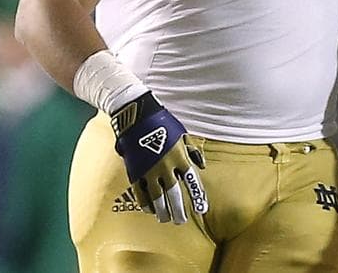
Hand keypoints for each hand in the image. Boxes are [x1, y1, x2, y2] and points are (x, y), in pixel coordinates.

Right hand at [110, 92, 207, 223]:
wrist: (139, 118)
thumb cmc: (164, 123)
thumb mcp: (184, 134)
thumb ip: (193, 151)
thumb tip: (202, 166)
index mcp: (180, 157)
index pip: (192, 181)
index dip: (197, 196)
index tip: (202, 209)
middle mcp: (166, 166)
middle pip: (174, 194)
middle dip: (178, 209)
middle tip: (181, 221)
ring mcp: (149, 170)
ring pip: (157, 197)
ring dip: (162, 210)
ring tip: (166, 219)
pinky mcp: (135, 172)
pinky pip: (140, 192)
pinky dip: (145, 203)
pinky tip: (150, 210)